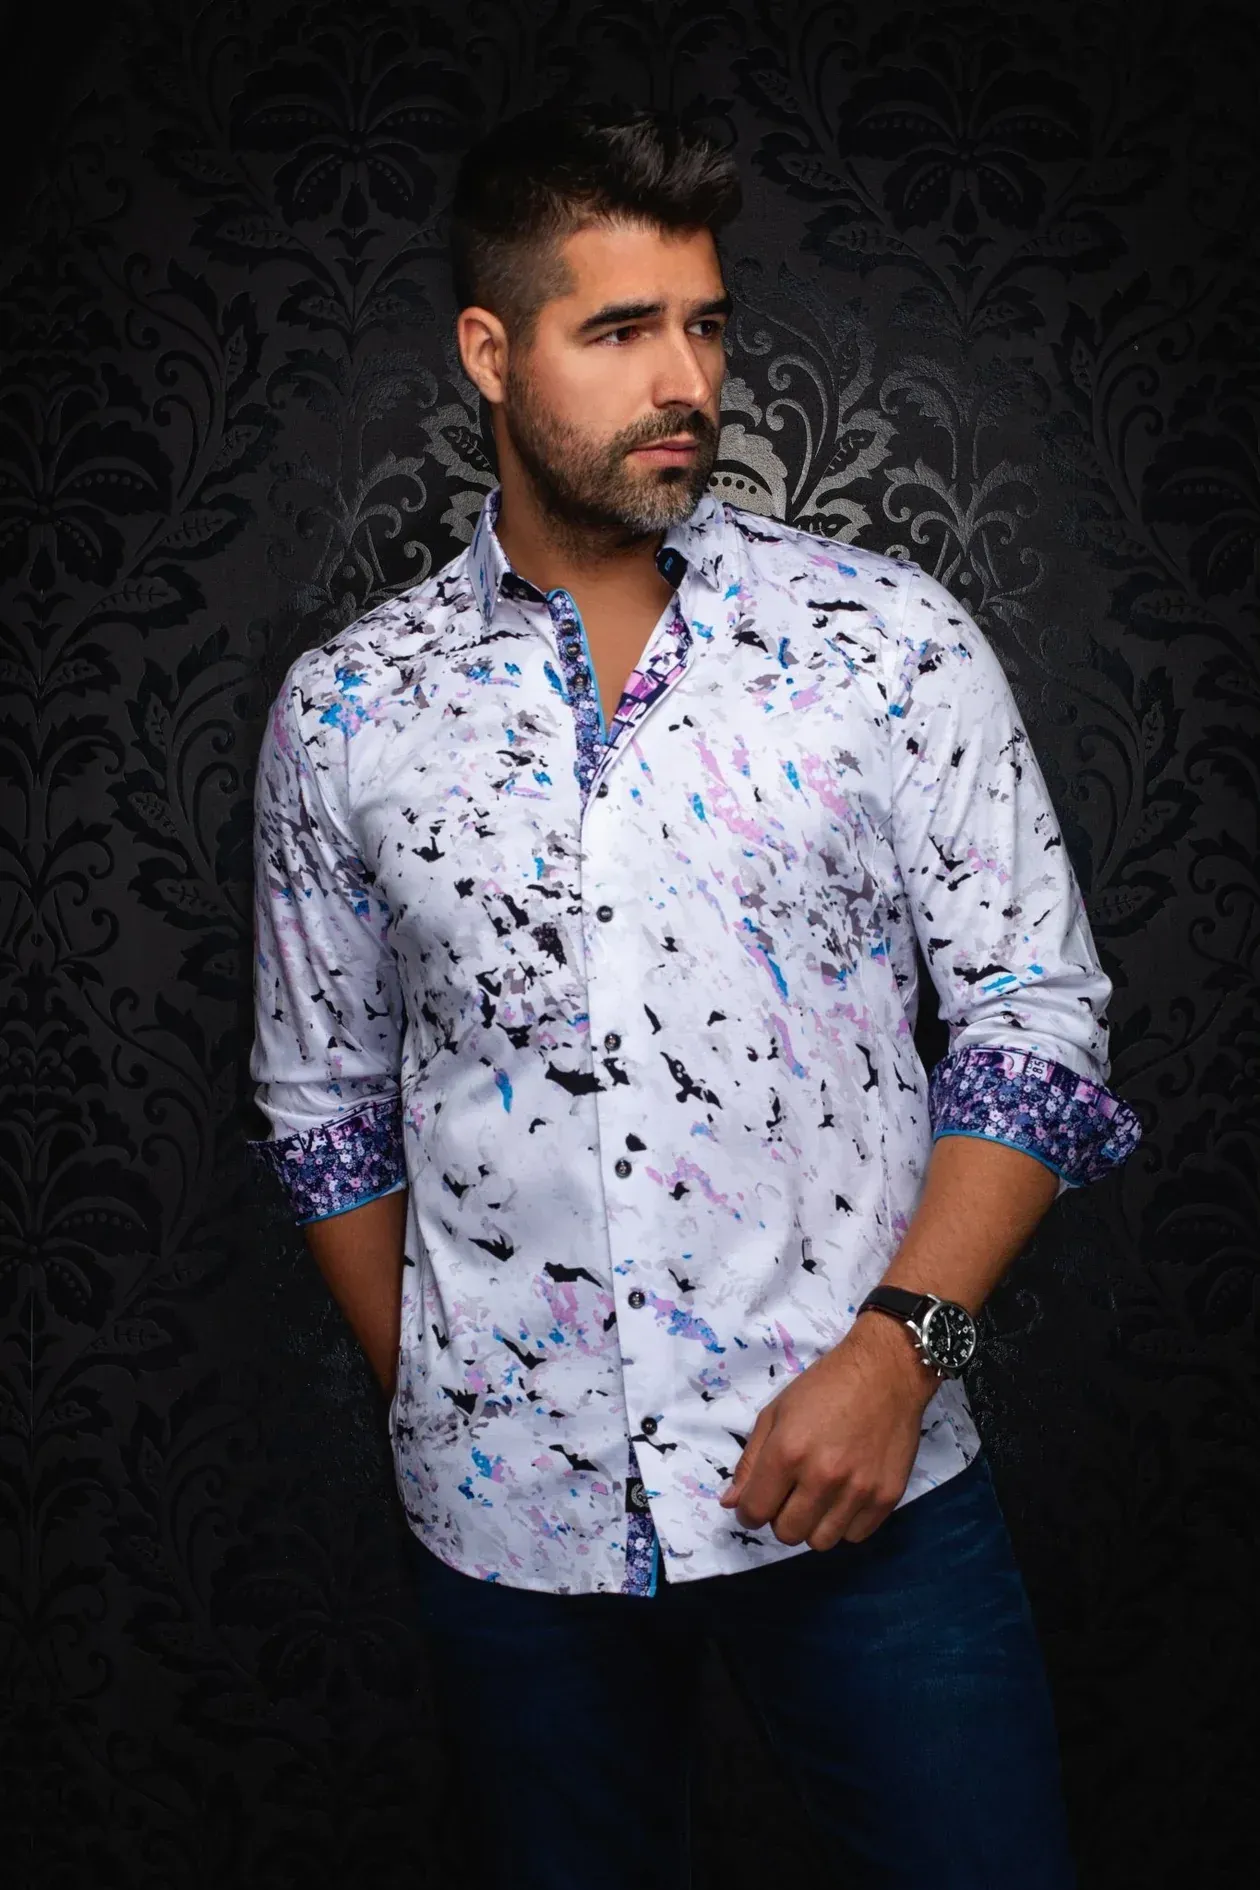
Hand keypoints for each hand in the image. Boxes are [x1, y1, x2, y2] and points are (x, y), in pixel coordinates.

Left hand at [717, 1312, 939, 1549]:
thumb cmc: (825, 1386)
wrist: (886, 1372)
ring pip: (821, 1542)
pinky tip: (845, 1496)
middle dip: (781, 1518)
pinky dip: (845, 1523)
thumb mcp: (776, 1413)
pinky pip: (855, 1536)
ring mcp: (858, 1490)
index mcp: (787, 1452)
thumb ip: (751, 1461)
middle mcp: (822, 1477)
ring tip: (819, 1496)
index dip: (749, 1511)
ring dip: (813, 1524)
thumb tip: (731, 1503)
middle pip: (787, 1534)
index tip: (758, 1502)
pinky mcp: (887, 1497)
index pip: (754, 1512)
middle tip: (791, 1494)